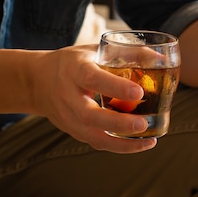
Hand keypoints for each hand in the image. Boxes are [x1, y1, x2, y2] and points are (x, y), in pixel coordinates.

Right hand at [30, 45, 156, 152]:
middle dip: (119, 122)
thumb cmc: (73, 63)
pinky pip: (96, 142)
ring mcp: (68, 117)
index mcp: (73, 70)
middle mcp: (68, 96)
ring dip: (122, 143)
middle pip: (90, 116)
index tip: (139, 93)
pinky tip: (140, 144)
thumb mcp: (93, 50)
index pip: (92, 78)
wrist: (37, 82)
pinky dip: (119, 146)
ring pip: (93, 136)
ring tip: (149, 141)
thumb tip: (160, 59)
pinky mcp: (73, 131)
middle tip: (144, 124)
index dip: (115, 87)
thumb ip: (125, 53)